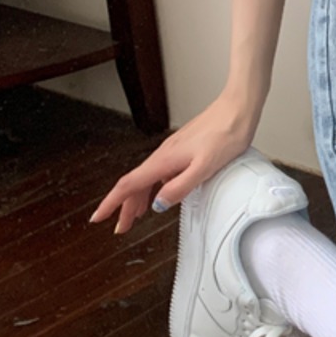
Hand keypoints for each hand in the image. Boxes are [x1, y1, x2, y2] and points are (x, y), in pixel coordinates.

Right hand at [88, 93, 259, 233]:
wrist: (238, 108)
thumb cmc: (226, 134)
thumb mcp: (205, 167)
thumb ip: (180, 187)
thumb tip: (158, 205)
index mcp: (164, 160)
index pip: (129, 184)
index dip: (111, 203)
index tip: (97, 217)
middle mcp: (164, 155)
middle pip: (135, 184)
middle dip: (124, 207)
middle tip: (120, 228)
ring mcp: (173, 151)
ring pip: (148, 178)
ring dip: (139, 198)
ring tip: (136, 216)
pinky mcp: (183, 149)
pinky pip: (160, 173)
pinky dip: (154, 187)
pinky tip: (160, 194)